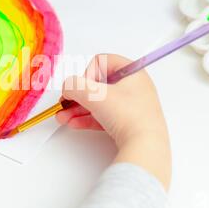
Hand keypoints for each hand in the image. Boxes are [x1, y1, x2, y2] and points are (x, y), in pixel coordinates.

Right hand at [56, 54, 170, 188]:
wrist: (145, 145)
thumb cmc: (128, 115)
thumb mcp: (94, 94)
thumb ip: (74, 85)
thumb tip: (68, 87)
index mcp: (131, 72)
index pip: (102, 62)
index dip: (87, 73)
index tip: (83, 87)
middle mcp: (134, 87)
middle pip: (98, 85)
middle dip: (77, 95)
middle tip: (66, 103)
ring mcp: (132, 106)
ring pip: (99, 102)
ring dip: (79, 109)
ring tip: (63, 117)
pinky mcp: (128, 123)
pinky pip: (104, 116)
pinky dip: (88, 119)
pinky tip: (75, 123)